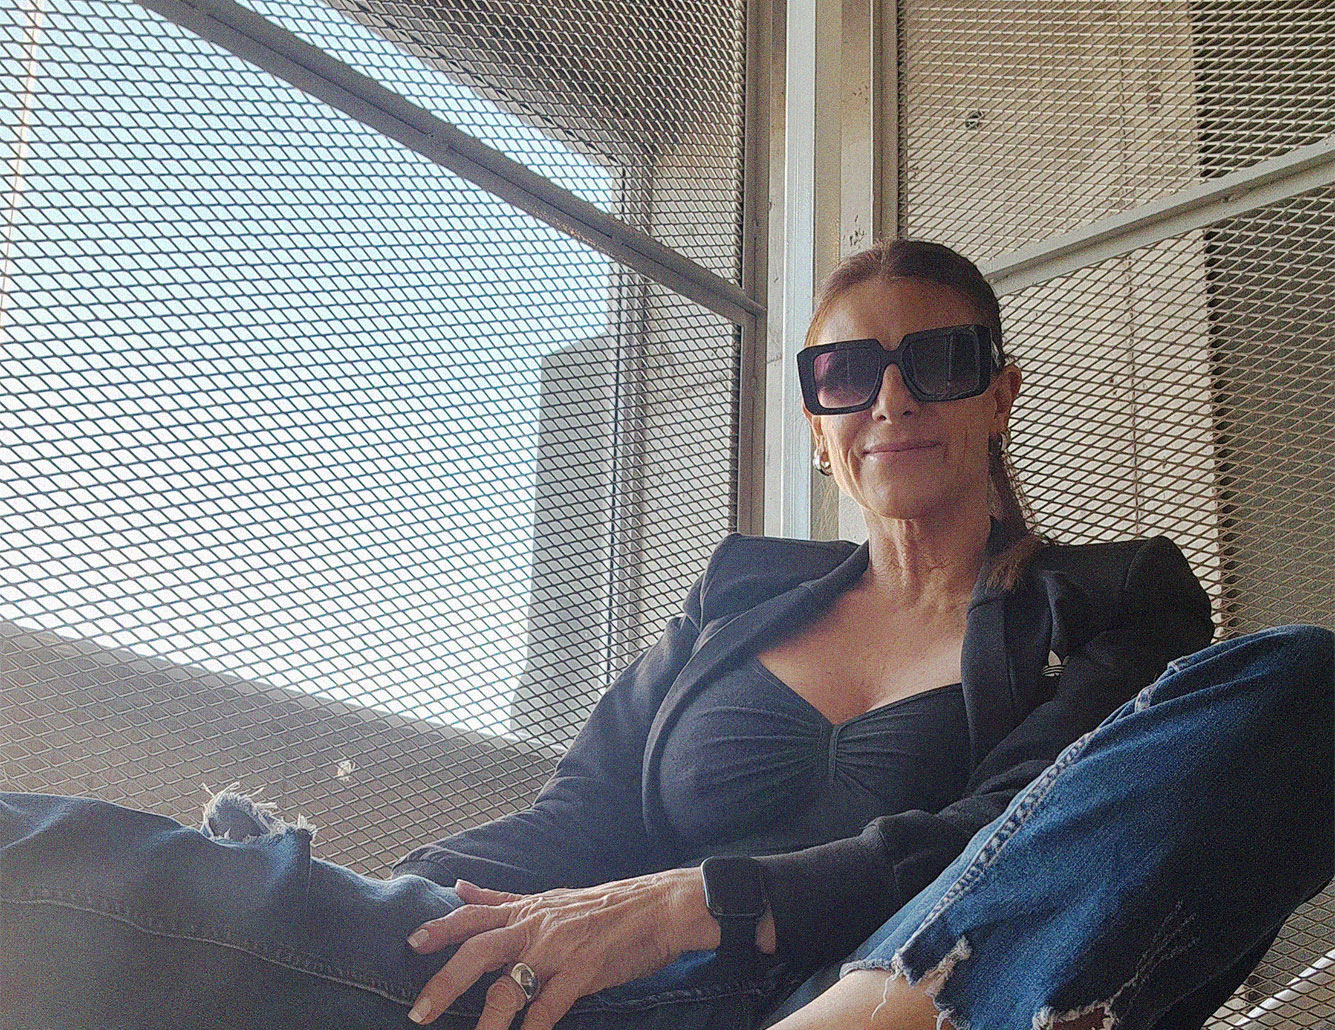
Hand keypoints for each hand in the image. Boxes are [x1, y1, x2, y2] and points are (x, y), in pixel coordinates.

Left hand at [405, 868, 721, 1029]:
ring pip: (511, 985)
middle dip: (446, 981)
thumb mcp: (547, 898)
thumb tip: (459, 888)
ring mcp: (560, 949)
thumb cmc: (604, 905)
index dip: (440, 928)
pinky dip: (535, 1028)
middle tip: (419, 1011)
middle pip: (479, 951)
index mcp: (527, 910)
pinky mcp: (585, 971)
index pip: (474, 916)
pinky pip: (551, 1005)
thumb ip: (501, 901)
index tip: (411, 943)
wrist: (658, 906)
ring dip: (488, 1021)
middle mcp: (537, 926)